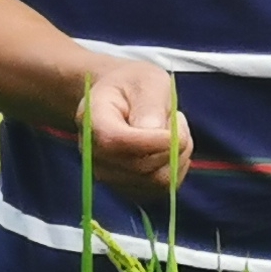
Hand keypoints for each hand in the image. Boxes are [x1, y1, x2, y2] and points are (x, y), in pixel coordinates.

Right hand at [79, 58, 187, 197]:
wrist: (119, 100)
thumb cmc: (133, 87)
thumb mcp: (146, 81)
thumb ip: (150, 104)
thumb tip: (155, 131)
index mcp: (92, 120)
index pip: (114, 142)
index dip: (150, 141)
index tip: (175, 129)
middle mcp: (93, 154)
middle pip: (140, 166)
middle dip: (172, 144)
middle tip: (177, 119)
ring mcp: (108, 176)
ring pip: (155, 181)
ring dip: (178, 156)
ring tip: (174, 131)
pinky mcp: (128, 189)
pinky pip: (162, 189)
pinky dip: (176, 169)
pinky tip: (170, 148)